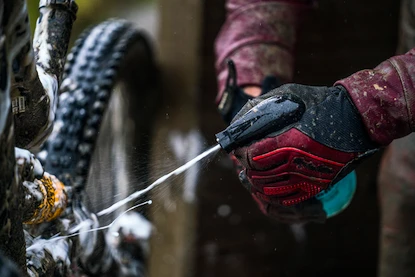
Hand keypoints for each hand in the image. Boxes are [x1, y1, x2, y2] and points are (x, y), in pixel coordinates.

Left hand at [229, 84, 378, 221]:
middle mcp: (298, 162)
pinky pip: (288, 198)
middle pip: (257, 176)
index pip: (251, 157)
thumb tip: (236, 127)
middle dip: (246, 169)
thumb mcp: (286, 97)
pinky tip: (269, 183)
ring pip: (270, 190)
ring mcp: (308, 176)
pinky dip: (274, 194)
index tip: (238, 148)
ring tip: (254, 171)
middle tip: (244, 161)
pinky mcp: (317, 184)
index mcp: (289, 140)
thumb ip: (258, 110)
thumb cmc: (319, 103)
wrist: (357, 117)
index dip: (240, 154)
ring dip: (257, 182)